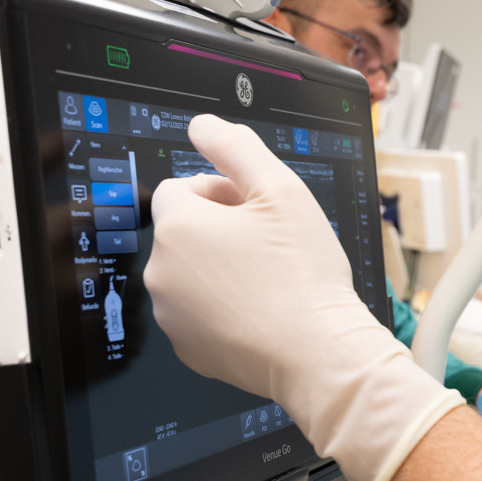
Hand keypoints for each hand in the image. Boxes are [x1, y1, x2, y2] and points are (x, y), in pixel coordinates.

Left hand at [146, 114, 463, 480]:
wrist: (321, 355)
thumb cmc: (306, 274)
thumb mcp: (284, 191)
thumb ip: (237, 148)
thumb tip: (202, 125)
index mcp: (179, 226)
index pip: (182, 187)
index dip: (223, 192)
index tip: (259, 212)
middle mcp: (161, 270)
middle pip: (185, 230)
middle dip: (220, 230)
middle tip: (272, 246)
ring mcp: (171, 314)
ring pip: (191, 272)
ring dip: (221, 268)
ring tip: (270, 281)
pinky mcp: (188, 348)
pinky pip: (199, 313)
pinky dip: (224, 308)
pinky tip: (263, 311)